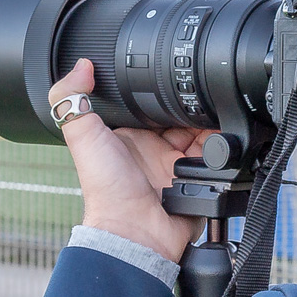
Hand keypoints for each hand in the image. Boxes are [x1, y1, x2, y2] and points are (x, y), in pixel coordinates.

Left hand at [50, 60, 209, 262]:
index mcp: (131, 135)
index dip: (165, 88)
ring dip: (211, 125)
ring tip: (212, 119)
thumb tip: (81, 64)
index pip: (154, 102)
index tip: (174, 72)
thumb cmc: (106, 191)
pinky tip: (221, 141)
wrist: (135, 232)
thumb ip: (73, 98)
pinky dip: (224, 148)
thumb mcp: (82, 137)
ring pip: (206, 133)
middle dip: (194, 105)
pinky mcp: (199, 179)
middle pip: (184, 115)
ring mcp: (179, 164)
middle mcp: (156, 148)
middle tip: (199, 97)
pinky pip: (220, 158)